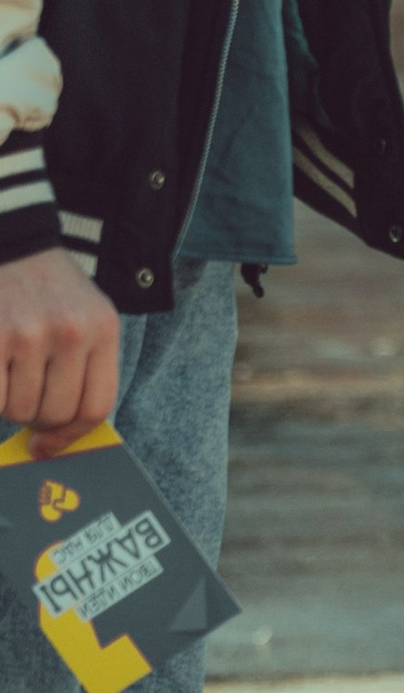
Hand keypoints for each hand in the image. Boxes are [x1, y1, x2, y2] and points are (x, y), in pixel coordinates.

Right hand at [0, 249, 119, 458]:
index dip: (71, 436)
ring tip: (13, 369)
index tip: (48, 444)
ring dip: (11, 401)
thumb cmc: (53, 295)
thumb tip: (56, 441)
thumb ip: (85, 371)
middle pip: (55, 414)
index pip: (97, 407)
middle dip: (37, 416)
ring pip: (18, 410)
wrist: (17, 248)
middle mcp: (72, 332)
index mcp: (104, 329)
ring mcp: (30, 335)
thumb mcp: (87, 320)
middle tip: (29, 393)